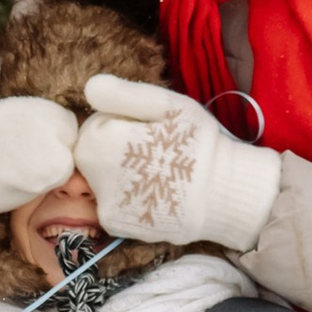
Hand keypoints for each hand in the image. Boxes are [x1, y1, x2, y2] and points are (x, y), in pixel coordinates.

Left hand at [74, 72, 281, 252]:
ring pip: (101, 178)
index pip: (95, 123)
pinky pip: (112, 203)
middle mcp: (92, 175)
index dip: (122, 123)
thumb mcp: (167, 105)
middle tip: (154, 152)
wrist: (221, 195)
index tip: (149, 131)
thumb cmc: (196, 144)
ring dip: (121, 173)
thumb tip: (89, 87)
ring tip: (156, 173)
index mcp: (100, 140)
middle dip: (117, 148)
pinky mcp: (114, 225)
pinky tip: (154, 193)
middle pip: (93, 152)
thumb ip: (124, 94)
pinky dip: (128, 198)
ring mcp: (102, 202)